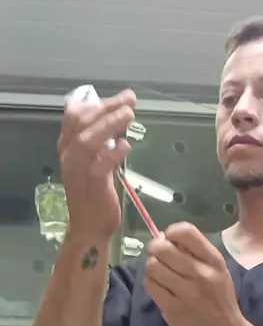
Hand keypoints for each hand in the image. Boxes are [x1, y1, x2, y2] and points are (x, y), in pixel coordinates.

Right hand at [59, 89, 136, 240]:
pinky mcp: (91, 188)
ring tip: (130, 115)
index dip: (97, 102)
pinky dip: (112, 154)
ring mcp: (78, 172)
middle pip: (82, 123)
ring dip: (109, 125)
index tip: (120, 96)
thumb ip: (101, 142)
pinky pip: (99, 166)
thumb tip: (115, 118)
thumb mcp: (96, 161)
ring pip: (88, 141)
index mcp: (69, 147)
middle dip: (107, 108)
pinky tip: (126, 145)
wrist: (89, 228)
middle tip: (130, 100)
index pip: (75, 116)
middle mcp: (69, 156)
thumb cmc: (94, 193)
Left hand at [144, 222, 245, 325]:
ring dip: (152, 268)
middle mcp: (201, 274)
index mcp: (214, 260)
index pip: (185, 232)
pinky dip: (151, 284)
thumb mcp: (217, 270)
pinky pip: (151, 286)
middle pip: (162, 248)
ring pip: (153, 266)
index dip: (171, 232)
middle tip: (158, 256)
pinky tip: (160, 288)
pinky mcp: (173, 308)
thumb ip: (196, 252)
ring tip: (160, 274)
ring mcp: (187, 292)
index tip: (169, 240)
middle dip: (155, 249)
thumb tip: (164, 236)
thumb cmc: (219, 298)